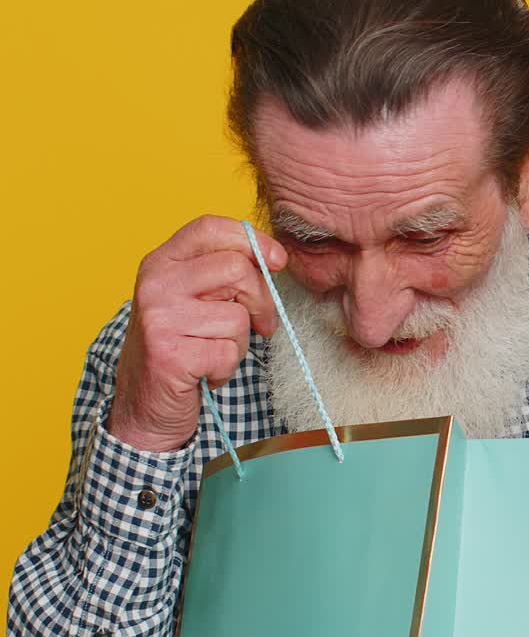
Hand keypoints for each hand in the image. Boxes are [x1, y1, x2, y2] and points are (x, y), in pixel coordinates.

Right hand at [108, 215, 286, 451]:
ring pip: (237, 317)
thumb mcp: (190, 299)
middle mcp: (155, 284)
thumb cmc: (177, 350)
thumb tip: (272, 259)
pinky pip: (228, 352)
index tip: (278, 260)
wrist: (142, 408)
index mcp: (160, 262)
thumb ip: (218, 275)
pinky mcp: (169, 355)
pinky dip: (226, 369)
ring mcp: (159, 318)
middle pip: (236, 269)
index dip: (253, 240)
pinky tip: (205, 373)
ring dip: (240, 343)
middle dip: (261, 301)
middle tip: (261, 325)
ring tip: (215, 354)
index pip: (211, 228)